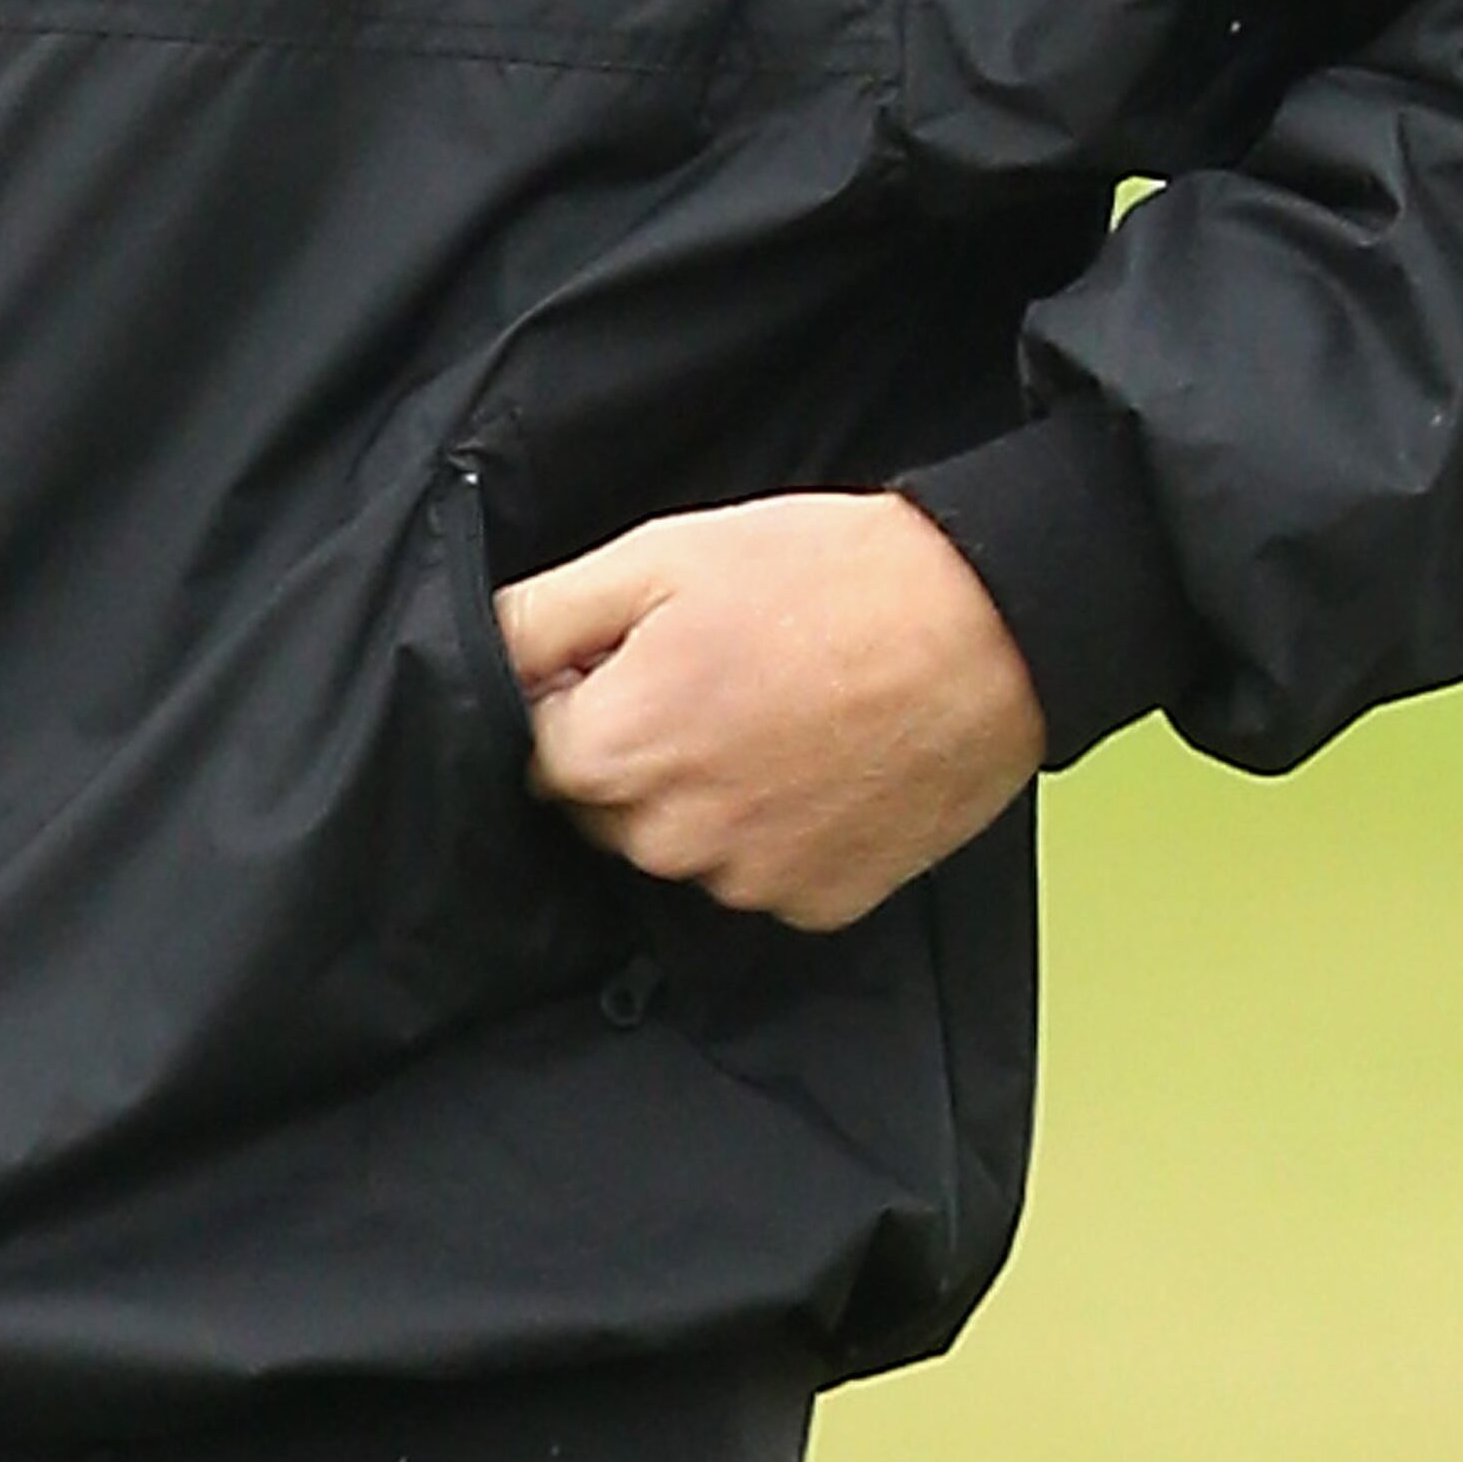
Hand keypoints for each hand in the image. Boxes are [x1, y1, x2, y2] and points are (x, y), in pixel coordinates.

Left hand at [493, 492, 1048, 934]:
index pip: (535, 751)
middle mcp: (669, 841)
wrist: (989, 627)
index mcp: (613, 754)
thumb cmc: (825, 577)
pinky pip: (760, 873)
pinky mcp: (820, 904)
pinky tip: (819, 758)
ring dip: (704, 792)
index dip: (578, 695)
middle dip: (635, 747)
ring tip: (777, 707)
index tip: (635, 655)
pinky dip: (776, 828)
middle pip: (603, 808)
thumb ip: (543, 617)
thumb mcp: (660, 557)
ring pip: (680, 845)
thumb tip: (473, 651)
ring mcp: (749, 883)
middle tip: (715, 670)